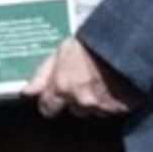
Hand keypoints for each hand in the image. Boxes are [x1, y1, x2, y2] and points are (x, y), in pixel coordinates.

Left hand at [22, 37, 139, 119]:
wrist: (125, 40)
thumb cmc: (92, 41)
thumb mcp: (60, 51)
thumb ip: (42, 75)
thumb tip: (27, 92)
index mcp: (62, 88)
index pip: (48, 108)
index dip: (52, 101)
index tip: (57, 95)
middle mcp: (80, 101)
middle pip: (74, 110)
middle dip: (77, 99)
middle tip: (86, 79)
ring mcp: (102, 106)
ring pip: (94, 110)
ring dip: (97, 100)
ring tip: (103, 79)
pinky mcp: (121, 107)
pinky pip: (114, 110)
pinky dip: (115, 101)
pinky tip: (116, 84)